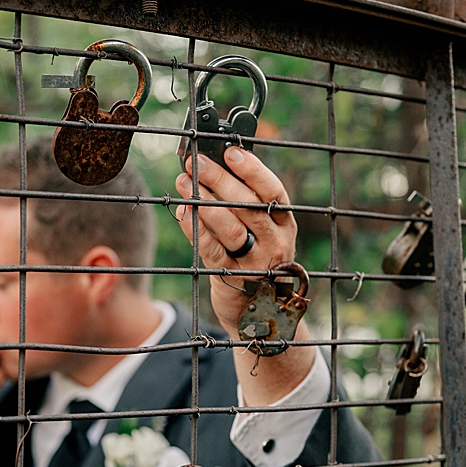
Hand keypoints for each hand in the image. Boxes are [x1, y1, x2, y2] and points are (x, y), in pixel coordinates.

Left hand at [171, 144, 315, 399]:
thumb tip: (209, 174)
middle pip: (247, 204)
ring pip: (231, 227)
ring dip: (205, 202)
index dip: (253, 169)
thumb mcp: (260, 233)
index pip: (272, 190)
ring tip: (185, 184)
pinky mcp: (234, 279)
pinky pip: (212, 250)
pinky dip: (196, 229)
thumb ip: (242, 205)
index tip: (231, 152)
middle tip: (195, 163)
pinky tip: (183, 212)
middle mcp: (275, 241)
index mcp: (284, 223)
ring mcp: (256, 262)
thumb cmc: (255, 262)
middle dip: (219, 180)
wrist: (258, 314)